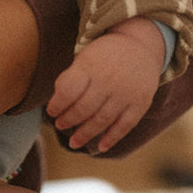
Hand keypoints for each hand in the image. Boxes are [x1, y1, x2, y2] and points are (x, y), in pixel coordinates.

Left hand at [46, 17, 162, 153]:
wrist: (141, 45)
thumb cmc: (105, 55)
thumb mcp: (86, 58)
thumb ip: (72, 78)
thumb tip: (57, 104)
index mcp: (91, 66)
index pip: (69, 90)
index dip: (57, 105)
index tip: (51, 112)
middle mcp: (108, 80)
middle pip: (84, 108)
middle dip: (69, 120)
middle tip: (60, 125)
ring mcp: (126, 93)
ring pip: (102, 120)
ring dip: (85, 134)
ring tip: (74, 142)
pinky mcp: (140, 103)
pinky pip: (124, 126)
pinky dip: (111, 138)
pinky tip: (100, 147)